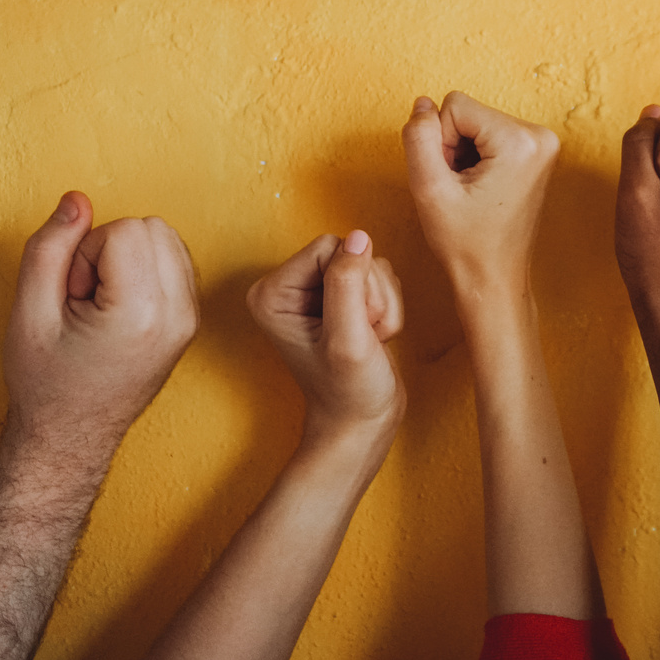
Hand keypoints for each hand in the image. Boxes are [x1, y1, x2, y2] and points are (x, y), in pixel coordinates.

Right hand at [2, 192, 199, 453]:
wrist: (71, 436)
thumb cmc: (46, 383)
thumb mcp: (28, 312)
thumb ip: (50, 247)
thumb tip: (77, 199)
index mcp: (144, 314)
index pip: (126, 228)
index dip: (85, 252)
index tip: (72, 295)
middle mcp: (180, 315)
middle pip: (152, 226)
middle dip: (108, 249)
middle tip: (84, 299)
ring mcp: (191, 319)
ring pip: (165, 237)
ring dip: (126, 257)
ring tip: (99, 305)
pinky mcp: (191, 319)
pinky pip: (173, 259)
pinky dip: (143, 269)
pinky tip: (117, 306)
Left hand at [247, 230, 405, 450]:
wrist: (360, 423)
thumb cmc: (347, 392)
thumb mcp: (347, 338)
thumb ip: (348, 284)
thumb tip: (358, 236)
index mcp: (272, 292)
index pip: (329, 246)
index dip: (353, 281)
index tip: (350, 323)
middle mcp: (289, 287)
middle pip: (350, 252)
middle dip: (369, 294)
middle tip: (361, 334)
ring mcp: (316, 292)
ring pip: (370, 264)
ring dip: (381, 303)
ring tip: (367, 338)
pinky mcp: (342, 297)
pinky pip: (381, 277)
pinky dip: (387, 309)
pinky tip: (373, 336)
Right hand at [401, 92, 559, 289]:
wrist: (494, 276)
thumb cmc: (466, 243)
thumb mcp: (429, 188)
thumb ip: (419, 137)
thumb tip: (423, 103)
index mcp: (521, 141)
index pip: (455, 105)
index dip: (440, 141)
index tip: (452, 178)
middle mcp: (540, 136)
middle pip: (469, 112)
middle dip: (454, 146)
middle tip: (460, 188)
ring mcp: (542, 144)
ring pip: (476, 123)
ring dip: (464, 153)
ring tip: (471, 191)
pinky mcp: (536, 152)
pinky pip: (490, 134)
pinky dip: (477, 157)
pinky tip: (481, 188)